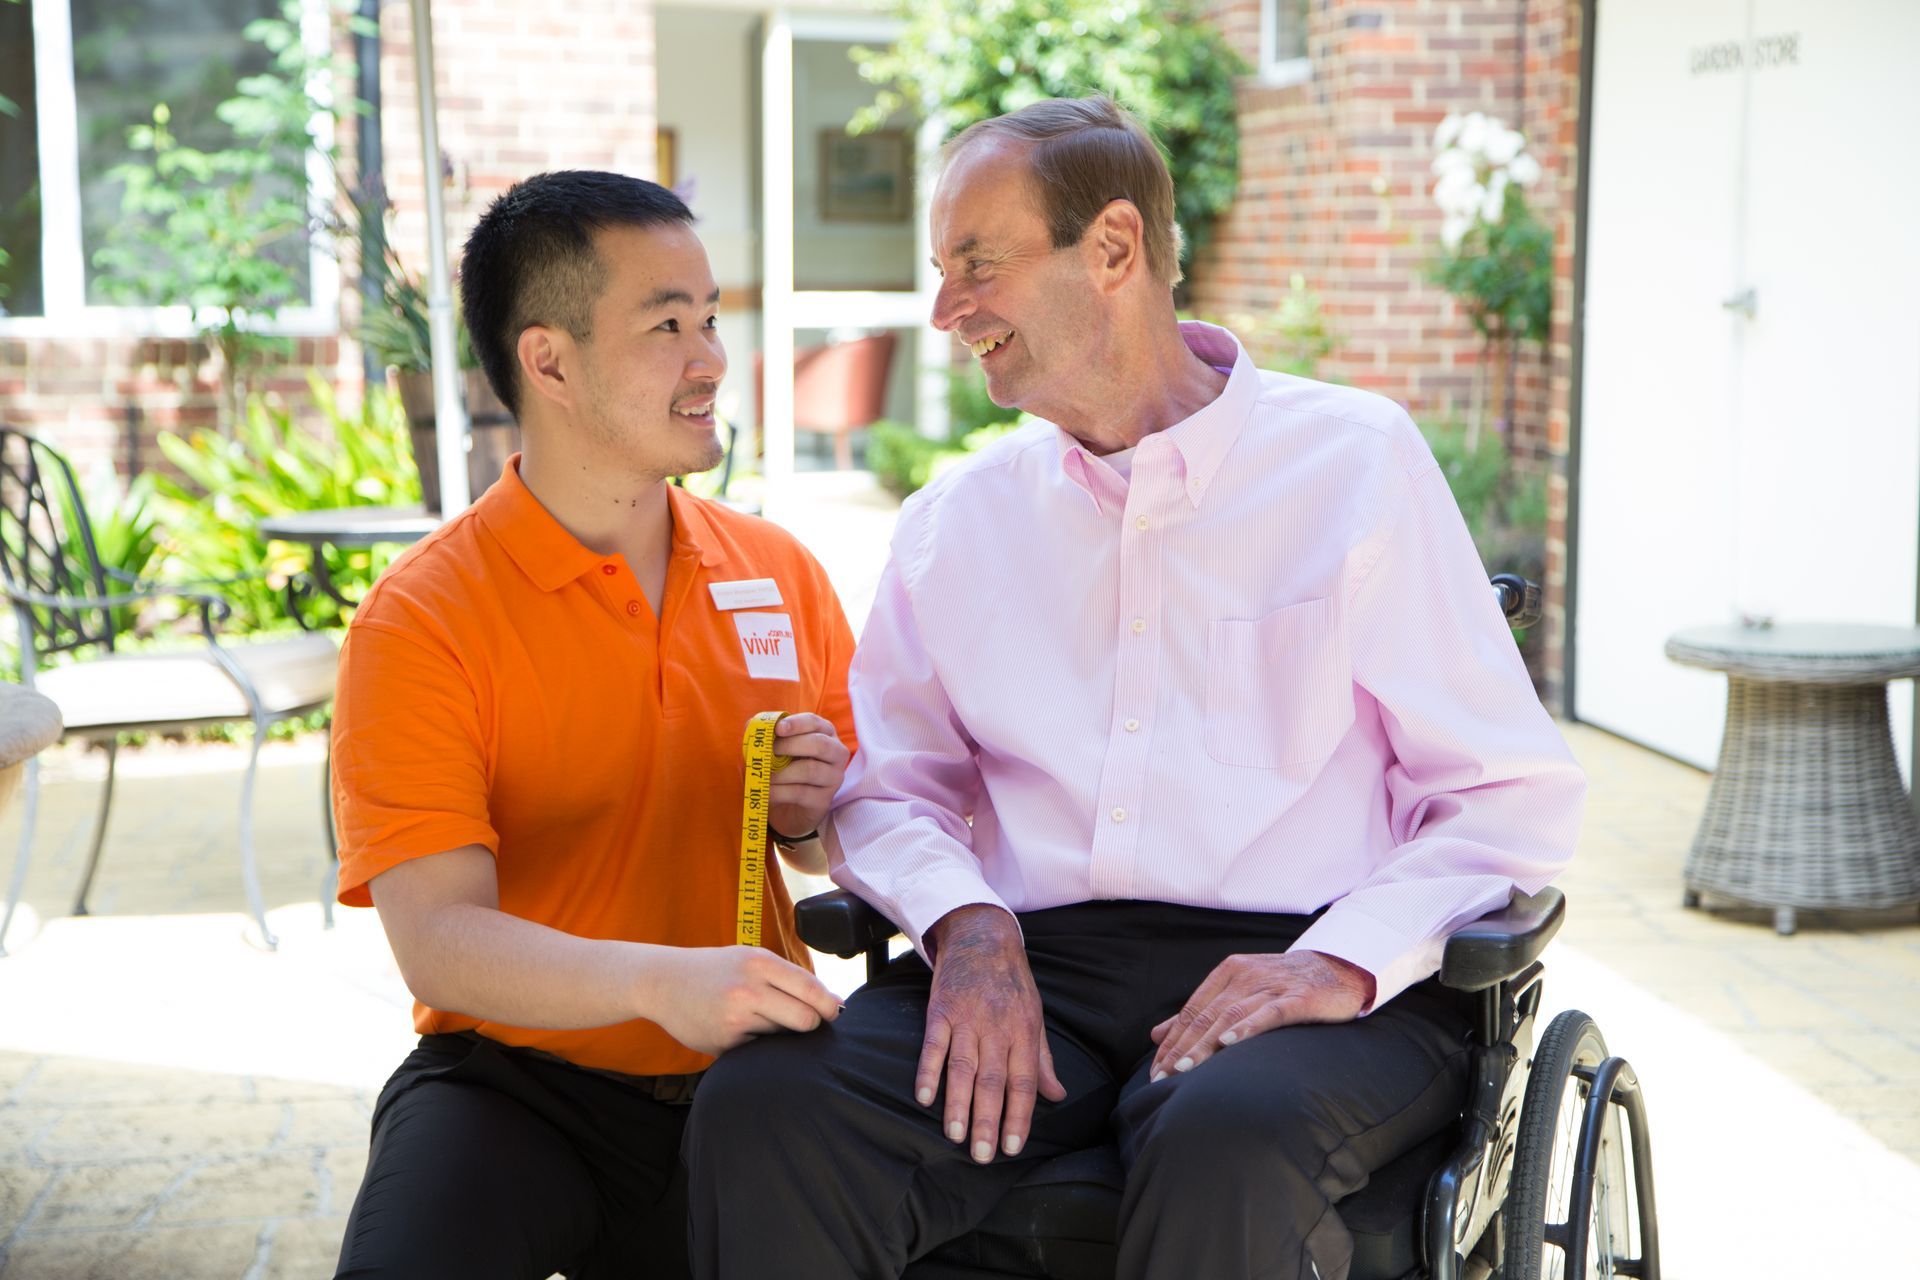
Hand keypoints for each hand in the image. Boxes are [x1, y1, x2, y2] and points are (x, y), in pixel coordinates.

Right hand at [645, 945, 841, 1056]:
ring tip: (757, 1019)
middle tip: (802, 1022)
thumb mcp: (750, 959)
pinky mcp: (724, 1043)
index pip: (811, 989)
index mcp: (759, 963)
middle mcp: (748, 989)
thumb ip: (789, 978)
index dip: (829, 1006)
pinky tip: (739, 1030)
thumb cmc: (716, 970)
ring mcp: (734, 1018)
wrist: (663, 982)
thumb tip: (834, 1003)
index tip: (834, 1012)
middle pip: (805, 1019)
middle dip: (811, 1025)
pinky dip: (757, 1044)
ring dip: (780, 1033)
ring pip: (782, 1036)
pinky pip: (759, 1049)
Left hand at [764, 712, 850, 841]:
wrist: (787, 806)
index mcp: (824, 733)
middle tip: (768, 752)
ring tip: (764, 776)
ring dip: (781, 772)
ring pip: (810, 770)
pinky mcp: (824, 800)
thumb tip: (752, 725)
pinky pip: (801, 793)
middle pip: (819, 744)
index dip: (796, 724)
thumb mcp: (774, 749)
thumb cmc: (783, 769)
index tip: (778, 729)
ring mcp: (833, 777)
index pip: (815, 722)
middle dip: (790, 745)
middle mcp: (836, 753)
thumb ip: (765, 735)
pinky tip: (766, 791)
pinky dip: (779, 791)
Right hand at [918, 905, 1067, 1163]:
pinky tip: (923, 1096)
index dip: (1018, 1116)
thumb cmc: (1012, 982)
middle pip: (993, 1081)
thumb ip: (1042, 1060)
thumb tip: (1058, 1096)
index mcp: (1024, 1032)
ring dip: (958, 1103)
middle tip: (981, 1155)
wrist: (982, 937)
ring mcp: (967, 1019)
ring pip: (963, 1067)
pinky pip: (933, 1044)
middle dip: (987, 1121)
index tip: (1012, 1148)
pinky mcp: (941, 1010)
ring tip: (955, 1135)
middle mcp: (997, 1029)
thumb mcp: (1036, 1017)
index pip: (1024, 1083)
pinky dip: (928, 1070)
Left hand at [1147, 950, 1374, 1080]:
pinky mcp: (1299, 997)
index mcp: (1228, 973)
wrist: (1337, 969)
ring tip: (1184, 1069)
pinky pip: (1269, 1012)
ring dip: (1205, 1044)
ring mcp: (1272, 986)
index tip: (1155, 1071)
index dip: (1172, 1041)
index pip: (1192, 1010)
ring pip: (1230, 1016)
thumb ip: (1200, 1012)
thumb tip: (1157, 1034)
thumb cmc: (1283, 986)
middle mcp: (1246, 976)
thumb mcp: (1238, 992)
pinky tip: (1230, 1042)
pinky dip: (1248, 1026)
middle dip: (1182, 1049)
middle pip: (1206, 1015)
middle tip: (1162, 1078)